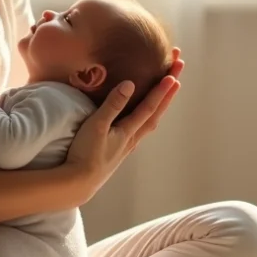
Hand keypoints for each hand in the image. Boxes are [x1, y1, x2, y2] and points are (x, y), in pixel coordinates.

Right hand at [65, 47, 183, 198]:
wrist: (78, 183)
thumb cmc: (85, 154)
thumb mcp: (97, 126)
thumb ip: (113, 105)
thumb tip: (130, 84)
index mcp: (128, 131)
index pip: (149, 107)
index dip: (162, 90)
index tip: (174, 75)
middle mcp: (133, 138)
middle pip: (156, 113)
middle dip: (168, 93)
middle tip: (178, 73)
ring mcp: (127, 146)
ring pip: (150, 122)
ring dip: (160, 105)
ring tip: (168, 92)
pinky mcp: (119, 151)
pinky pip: (140, 130)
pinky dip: (147, 118)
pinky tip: (143, 120)